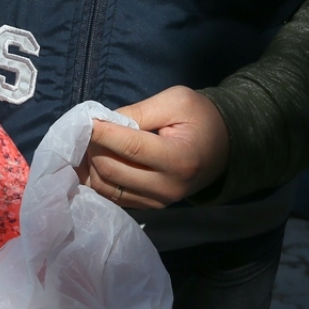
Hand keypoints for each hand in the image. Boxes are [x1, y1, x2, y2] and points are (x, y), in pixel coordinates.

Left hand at [83, 86, 229, 207]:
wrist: (224, 149)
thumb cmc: (201, 119)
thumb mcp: (177, 101)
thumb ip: (140, 111)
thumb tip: (102, 122)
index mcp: (179, 159)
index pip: (131, 148)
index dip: (103, 133)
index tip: (84, 120)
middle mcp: (168, 187)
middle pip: (113, 170)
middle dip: (93, 147)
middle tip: (87, 130)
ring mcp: (158, 201)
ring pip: (107, 187)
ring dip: (91, 165)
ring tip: (88, 144)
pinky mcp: (149, 207)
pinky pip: (112, 197)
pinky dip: (97, 179)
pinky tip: (93, 161)